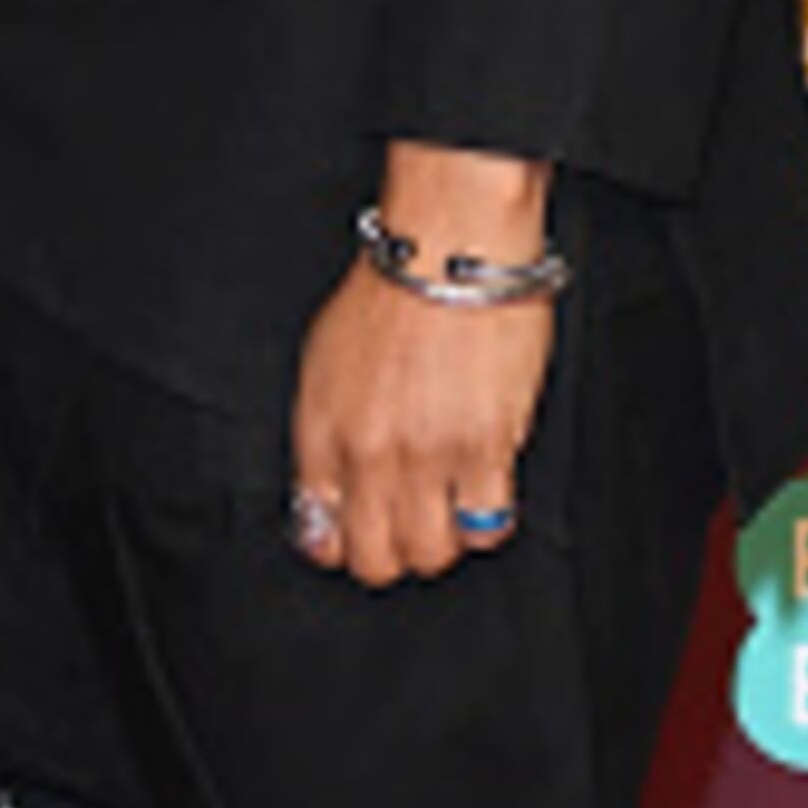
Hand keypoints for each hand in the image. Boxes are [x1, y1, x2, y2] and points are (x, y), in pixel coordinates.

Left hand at [284, 260, 553, 589]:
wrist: (451, 250)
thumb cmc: (392, 293)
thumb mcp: (325, 362)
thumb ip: (323, 434)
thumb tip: (326, 494)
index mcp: (321, 431)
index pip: (319, 531)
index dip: (342, 544)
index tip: (359, 535)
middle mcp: (369, 451)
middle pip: (375, 557)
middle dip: (391, 555)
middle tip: (408, 530)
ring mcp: (427, 455)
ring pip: (431, 552)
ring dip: (441, 542)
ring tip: (449, 513)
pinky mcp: (486, 448)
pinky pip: (488, 525)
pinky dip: (488, 522)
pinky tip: (485, 495)